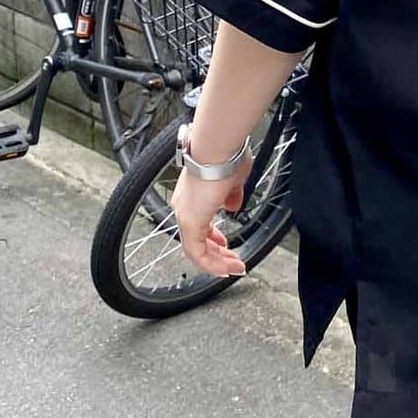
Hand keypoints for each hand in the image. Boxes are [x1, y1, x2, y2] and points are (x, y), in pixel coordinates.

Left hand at [171, 155, 253, 276]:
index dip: (214, 240)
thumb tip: (233, 205)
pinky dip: (214, 263)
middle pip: (197, 242)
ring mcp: (185, 215)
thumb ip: (232, 196)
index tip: (227, 246)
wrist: (218, 149)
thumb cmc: (225, 158)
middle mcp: (184, 208)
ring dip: (217, 262)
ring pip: (196, 250)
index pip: (199, 227)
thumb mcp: (233, 181)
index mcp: (192, 198)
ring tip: (233, 268)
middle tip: (233, 263)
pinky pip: (198, 252)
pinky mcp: (190, 221)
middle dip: (217, 255)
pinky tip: (228, 267)